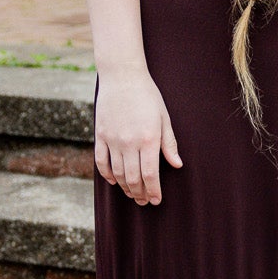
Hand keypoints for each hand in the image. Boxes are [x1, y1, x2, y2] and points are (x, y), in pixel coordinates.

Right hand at [94, 70, 181, 205]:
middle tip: (145, 201)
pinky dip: (107, 175)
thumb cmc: (147, 96)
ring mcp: (112, 140)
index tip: (156, 200)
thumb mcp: (164, 118)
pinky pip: (101, 162)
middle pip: (133, 178)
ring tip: (133, 194)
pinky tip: (114, 181)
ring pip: (118, 173)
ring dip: (126, 187)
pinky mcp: (100, 135)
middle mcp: (129, 143)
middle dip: (140, 194)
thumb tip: (177, 165)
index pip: (150, 174)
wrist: (122, 77)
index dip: (153, 190)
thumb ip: (169, 144)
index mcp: (148, 139)